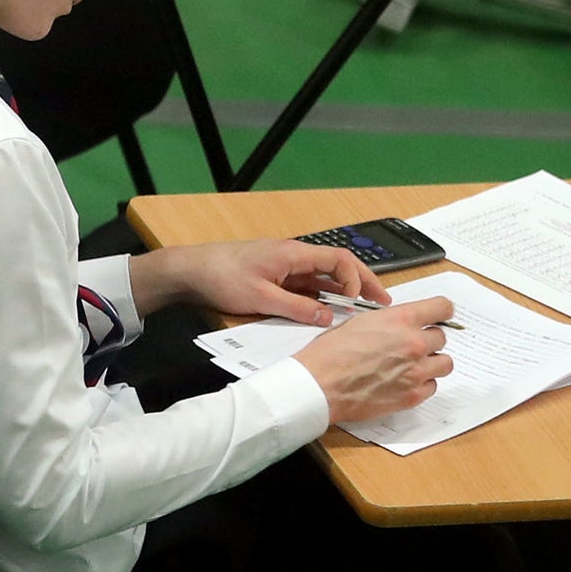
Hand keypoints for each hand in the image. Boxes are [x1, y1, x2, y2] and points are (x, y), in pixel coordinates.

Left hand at [133, 236, 389, 324]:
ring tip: (360, 313)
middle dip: (360, 284)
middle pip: (336, 267)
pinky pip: (304, 287)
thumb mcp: (260, 298)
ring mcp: (283, 267)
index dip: (357, 279)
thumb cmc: (221, 277)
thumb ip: (296, 308)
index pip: (339, 259)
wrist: (188, 270)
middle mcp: (292, 257)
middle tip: (382, 303)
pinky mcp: (273, 277)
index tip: (361, 302)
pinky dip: (319, 299)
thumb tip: (329, 318)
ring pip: (321, 279)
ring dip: (341, 294)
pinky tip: (327, 315)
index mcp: (293, 254)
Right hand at [293, 298, 457, 422]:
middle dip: (427, 340)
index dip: (441, 311)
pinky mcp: (413, 395)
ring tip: (411, 365)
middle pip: (442, 337)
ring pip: (445, 363)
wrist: (320, 385)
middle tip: (410, 346)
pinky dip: (422, 384)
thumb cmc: (330, 354)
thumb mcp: (358, 322)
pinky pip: (432, 386)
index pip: (442, 308)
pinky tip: (404, 382)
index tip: (439, 315)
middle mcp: (414, 343)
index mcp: (400, 320)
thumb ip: (389, 322)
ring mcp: (417, 371)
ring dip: (431, 362)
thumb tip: (401, 325)